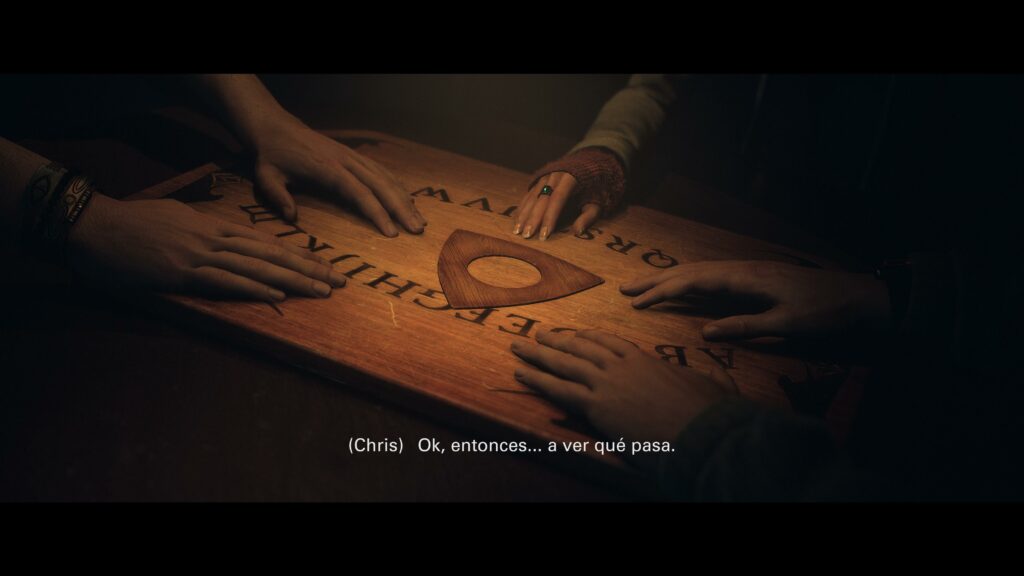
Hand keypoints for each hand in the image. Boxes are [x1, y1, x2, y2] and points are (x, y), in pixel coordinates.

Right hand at [68, 194, 346, 301]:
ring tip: (321, 291)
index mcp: (214, 228)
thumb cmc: (132, 223)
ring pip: (257, 269)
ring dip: (292, 281)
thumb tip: (221, 238)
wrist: (95, 225)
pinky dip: (253, 289)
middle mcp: (215, 240)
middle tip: (339, 281)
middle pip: (271, 255)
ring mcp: (200, 255)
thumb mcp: (176, 217)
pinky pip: (225, 282)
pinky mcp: (183, 272)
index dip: (297, 254)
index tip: (323, 264)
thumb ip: (202, 229)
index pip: (266, 243)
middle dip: (308, 269)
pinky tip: (277, 296)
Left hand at [250, 114, 425, 235]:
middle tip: (417, 230)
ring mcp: (353, 157)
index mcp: (327, 169)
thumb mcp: (266, 177)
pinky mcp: (355, 156)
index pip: (359, 193)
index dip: (377, 213)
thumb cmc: (272, 156)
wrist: (278, 129)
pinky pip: (382, 171)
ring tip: (420, 220)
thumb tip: (291, 217)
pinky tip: (408, 201)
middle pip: (381, 186)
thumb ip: (277, 197)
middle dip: (401, 209)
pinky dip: (397, 186)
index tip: (391, 233)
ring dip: (405, 199)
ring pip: (386, 178)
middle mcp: (346, 162)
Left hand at [511, 329, 736, 469]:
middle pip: (582, 348)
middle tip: (537, 335)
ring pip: (565, 364)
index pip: (611, 343)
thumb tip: (720, 372)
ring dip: (538, 355)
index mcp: (647, 361)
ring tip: (518, 348)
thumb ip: (714, 376)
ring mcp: (608, 383)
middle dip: (557, 341)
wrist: (701, 432)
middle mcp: (623, 366)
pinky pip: (559, 389)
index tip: (575, 335)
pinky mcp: (598, 405)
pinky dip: (537, 380)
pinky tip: (520, 373)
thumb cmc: (711, 414)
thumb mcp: (716, 388)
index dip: (589, 339)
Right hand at [513, 171, 598, 240]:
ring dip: (523, 215)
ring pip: (532, 197)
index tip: (544, 235)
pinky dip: (523, 207)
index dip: (550, 218)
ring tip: (517, 231)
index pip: (558, 199)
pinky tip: (517, 220)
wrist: (589, 163)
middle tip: (526, 236)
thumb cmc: (595, 186)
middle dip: (533, 219)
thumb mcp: (597, 200)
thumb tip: (578, 232)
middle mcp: (555, 175)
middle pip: (541, 199)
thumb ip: (588, 216)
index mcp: (571, 178)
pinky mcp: (539, 179)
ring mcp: (545, 176)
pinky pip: (529, 194)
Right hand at [621, 261, 891, 340]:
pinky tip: (684, 289)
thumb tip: (704, 332)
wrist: (861, 297)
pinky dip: (691, 283)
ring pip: (701, 273)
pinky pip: (714, 278)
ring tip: (645, 289)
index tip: (635, 303)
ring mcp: (750, 272)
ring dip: (671, 280)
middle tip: (625, 290)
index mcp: (745, 278)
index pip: (693, 282)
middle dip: (656, 281)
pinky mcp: (757, 279)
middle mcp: (743, 270)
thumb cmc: (826, 313)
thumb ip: (744, 326)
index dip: (661, 292)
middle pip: (690, 272)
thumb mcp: (787, 325)